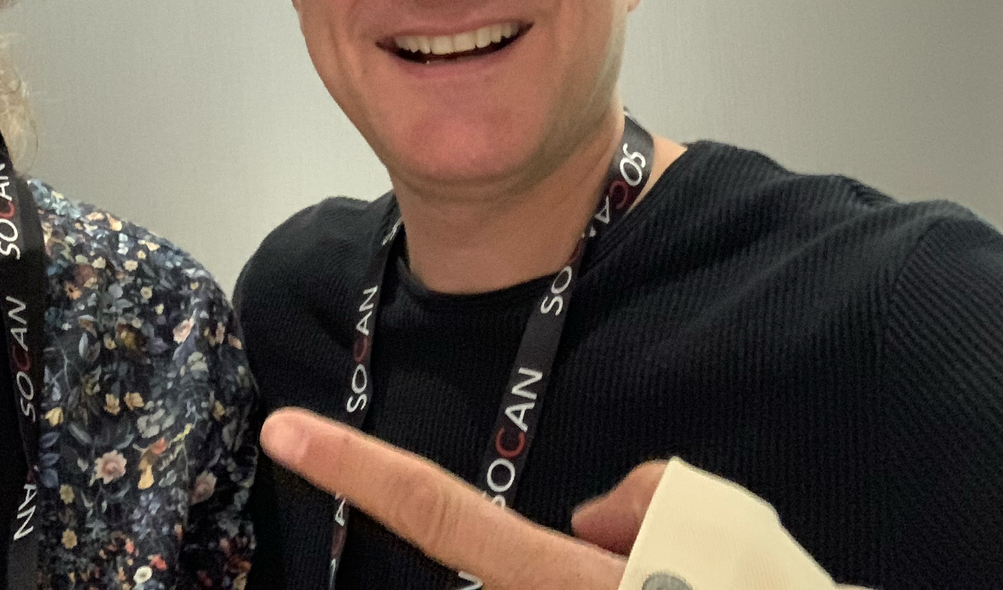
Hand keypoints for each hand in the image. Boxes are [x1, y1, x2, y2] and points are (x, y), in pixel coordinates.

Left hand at [261, 407, 667, 589]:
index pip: (443, 516)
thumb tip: (588, 524)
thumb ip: (643, 501)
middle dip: (546, 569)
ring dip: (603, 564)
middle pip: (489, 578)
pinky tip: (655, 567)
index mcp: (567, 585)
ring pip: (530, 577)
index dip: (356, 468)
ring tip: (665, 564)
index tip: (282, 429)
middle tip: (635, 561)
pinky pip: (558, 578)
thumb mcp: (719, 533)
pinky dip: (613, 565)